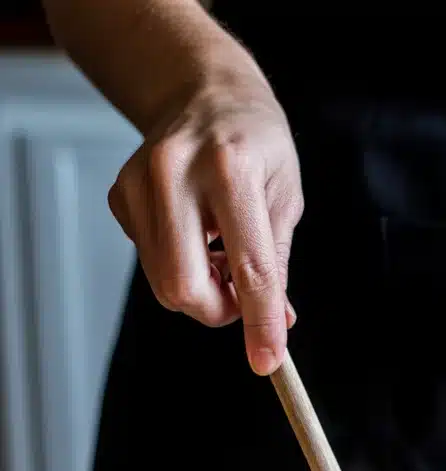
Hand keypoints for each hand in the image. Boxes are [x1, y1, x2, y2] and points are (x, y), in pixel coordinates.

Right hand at [108, 66, 301, 374]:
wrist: (204, 93)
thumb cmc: (255, 145)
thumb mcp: (284, 197)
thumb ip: (276, 264)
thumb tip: (275, 324)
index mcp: (230, 168)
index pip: (248, 266)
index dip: (259, 322)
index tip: (268, 362)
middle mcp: (176, 171)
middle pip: (184, 287)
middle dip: (217, 311)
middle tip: (239, 298)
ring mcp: (139, 182)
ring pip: (164, 283)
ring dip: (201, 289)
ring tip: (221, 254)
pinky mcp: (120, 195)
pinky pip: (150, 262)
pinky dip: (180, 264)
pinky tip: (195, 233)